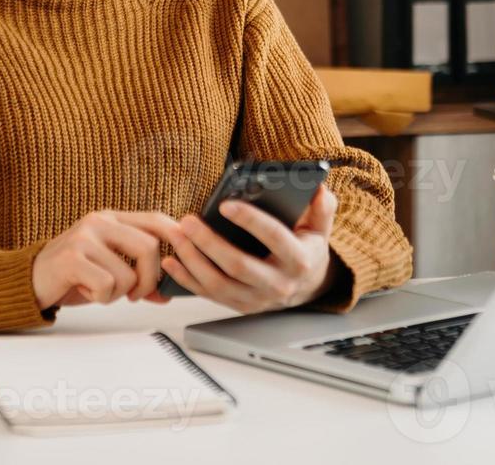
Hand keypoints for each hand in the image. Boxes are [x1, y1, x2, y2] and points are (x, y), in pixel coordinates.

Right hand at [32, 209, 180, 310]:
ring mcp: (85, 237)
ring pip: (128, 274)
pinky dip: (101, 298)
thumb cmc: (71, 275)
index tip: (184, 258)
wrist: (27, 281)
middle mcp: (99, 222)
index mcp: (111, 219)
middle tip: (135, 295)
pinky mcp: (72, 258)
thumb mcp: (107, 270)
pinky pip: (107, 285)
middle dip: (149, 280)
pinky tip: (85, 291)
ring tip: (99, 290)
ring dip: (118, 294)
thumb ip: (137, 276)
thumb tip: (167, 294)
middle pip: (149, 248)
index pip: (155, 219)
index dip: (176, 236)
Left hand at [161, 185, 340, 313]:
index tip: (226, 204)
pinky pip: (209, 295)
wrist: (305, 286)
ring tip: (177, 236)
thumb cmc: (306, 249)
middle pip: (238, 265)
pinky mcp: (239, 306)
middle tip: (189, 221)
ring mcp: (257, 299)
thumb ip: (321, 208)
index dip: (250, 220)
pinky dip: (187, 279)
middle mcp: (278, 284)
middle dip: (210, 242)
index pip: (273, 237)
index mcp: (298, 260)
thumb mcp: (320, 227)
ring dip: (193, 260)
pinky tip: (172, 261)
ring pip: (219, 283)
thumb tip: (319, 188)